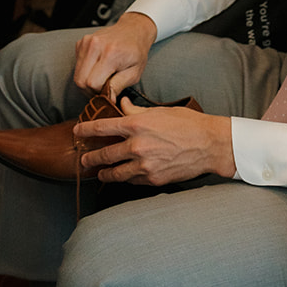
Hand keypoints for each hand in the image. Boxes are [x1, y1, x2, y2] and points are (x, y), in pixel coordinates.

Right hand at [73, 11, 157, 97]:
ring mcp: (86, 42)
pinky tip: (97, 68)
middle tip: (102, 89)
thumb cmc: (136, 52)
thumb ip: (118, 86)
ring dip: (86, 82)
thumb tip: (108, 100)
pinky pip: (77, 66)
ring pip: (76, 75)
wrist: (132, 30)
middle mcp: (95, 45)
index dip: (99, 92)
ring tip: (101, 79)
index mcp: (110, 53)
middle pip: (80, 80)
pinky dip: (85, 72)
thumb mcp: (134, 73)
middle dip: (90, 90)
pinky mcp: (81, 42)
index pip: (92, 83)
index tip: (108, 92)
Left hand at [76, 102, 235, 185]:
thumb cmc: (187, 124)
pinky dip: (126, 179)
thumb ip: (135, 111)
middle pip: (104, 155)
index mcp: (136, 125)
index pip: (102, 128)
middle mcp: (137, 146)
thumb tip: (121, 104)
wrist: (209, 145)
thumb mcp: (159, 112)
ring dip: (104, 173)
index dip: (85, 130)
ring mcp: (144, 165)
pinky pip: (132, 181)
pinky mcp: (153, 179)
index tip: (77, 132)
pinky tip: (123, 177)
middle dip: (91, 158)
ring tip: (99, 173)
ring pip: (115, 173)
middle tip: (84, 160)